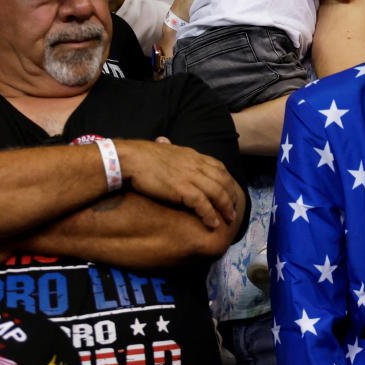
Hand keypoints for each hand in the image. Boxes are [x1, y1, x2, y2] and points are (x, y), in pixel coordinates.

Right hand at [117, 140, 240, 227]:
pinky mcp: (183, 190)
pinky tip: (213, 223)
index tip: (230, 192)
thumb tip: (164, 141)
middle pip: (223, 181)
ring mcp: (191, 177)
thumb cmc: (142, 155)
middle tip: (234, 210)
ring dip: (226, 208)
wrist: (130, 159)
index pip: (219, 167)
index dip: (228, 181)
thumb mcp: (163, 147)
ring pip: (218, 193)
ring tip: (229, 219)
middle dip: (232, 197)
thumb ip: (170, 147)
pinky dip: (210, 215)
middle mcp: (196, 165)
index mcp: (193, 155)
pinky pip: (203, 204)